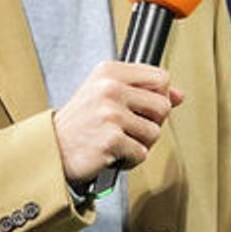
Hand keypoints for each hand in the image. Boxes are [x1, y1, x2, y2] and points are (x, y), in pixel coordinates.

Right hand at [52, 61, 184, 185]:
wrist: (51, 149)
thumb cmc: (80, 123)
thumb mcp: (106, 95)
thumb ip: (143, 91)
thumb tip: (179, 95)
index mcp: (110, 72)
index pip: (161, 77)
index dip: (159, 97)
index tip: (143, 107)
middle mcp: (110, 88)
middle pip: (163, 106)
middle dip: (152, 123)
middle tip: (129, 129)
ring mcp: (110, 114)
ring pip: (155, 132)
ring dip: (140, 144)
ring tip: (118, 141)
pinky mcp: (111, 140)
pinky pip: (141, 153)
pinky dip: (130, 160)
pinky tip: (113, 154)